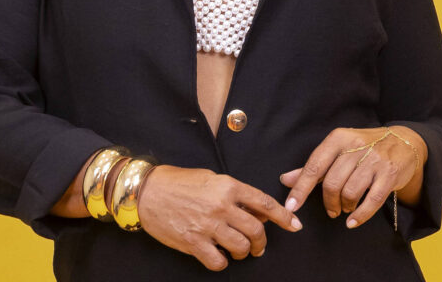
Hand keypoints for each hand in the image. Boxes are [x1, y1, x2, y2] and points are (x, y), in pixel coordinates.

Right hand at [137, 164, 302, 270]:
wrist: (147, 191)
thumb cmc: (179, 182)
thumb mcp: (212, 179)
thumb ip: (235, 194)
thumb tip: (257, 211)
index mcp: (228, 186)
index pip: (264, 203)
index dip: (284, 216)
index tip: (294, 225)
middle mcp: (221, 206)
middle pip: (256, 230)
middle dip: (262, 243)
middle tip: (259, 247)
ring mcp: (207, 225)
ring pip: (241, 247)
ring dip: (244, 254)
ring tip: (239, 252)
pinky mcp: (193, 242)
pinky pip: (218, 261)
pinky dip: (222, 263)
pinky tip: (218, 256)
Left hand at [279, 126, 426, 228]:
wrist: (403, 142)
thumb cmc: (364, 147)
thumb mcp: (338, 150)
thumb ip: (314, 166)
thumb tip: (286, 179)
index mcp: (338, 138)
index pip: (314, 166)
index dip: (301, 189)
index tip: (291, 207)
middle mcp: (356, 146)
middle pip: (332, 183)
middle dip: (328, 202)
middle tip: (331, 210)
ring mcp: (375, 160)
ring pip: (350, 192)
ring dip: (345, 206)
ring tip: (346, 207)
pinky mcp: (390, 174)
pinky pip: (372, 200)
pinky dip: (360, 215)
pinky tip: (353, 221)